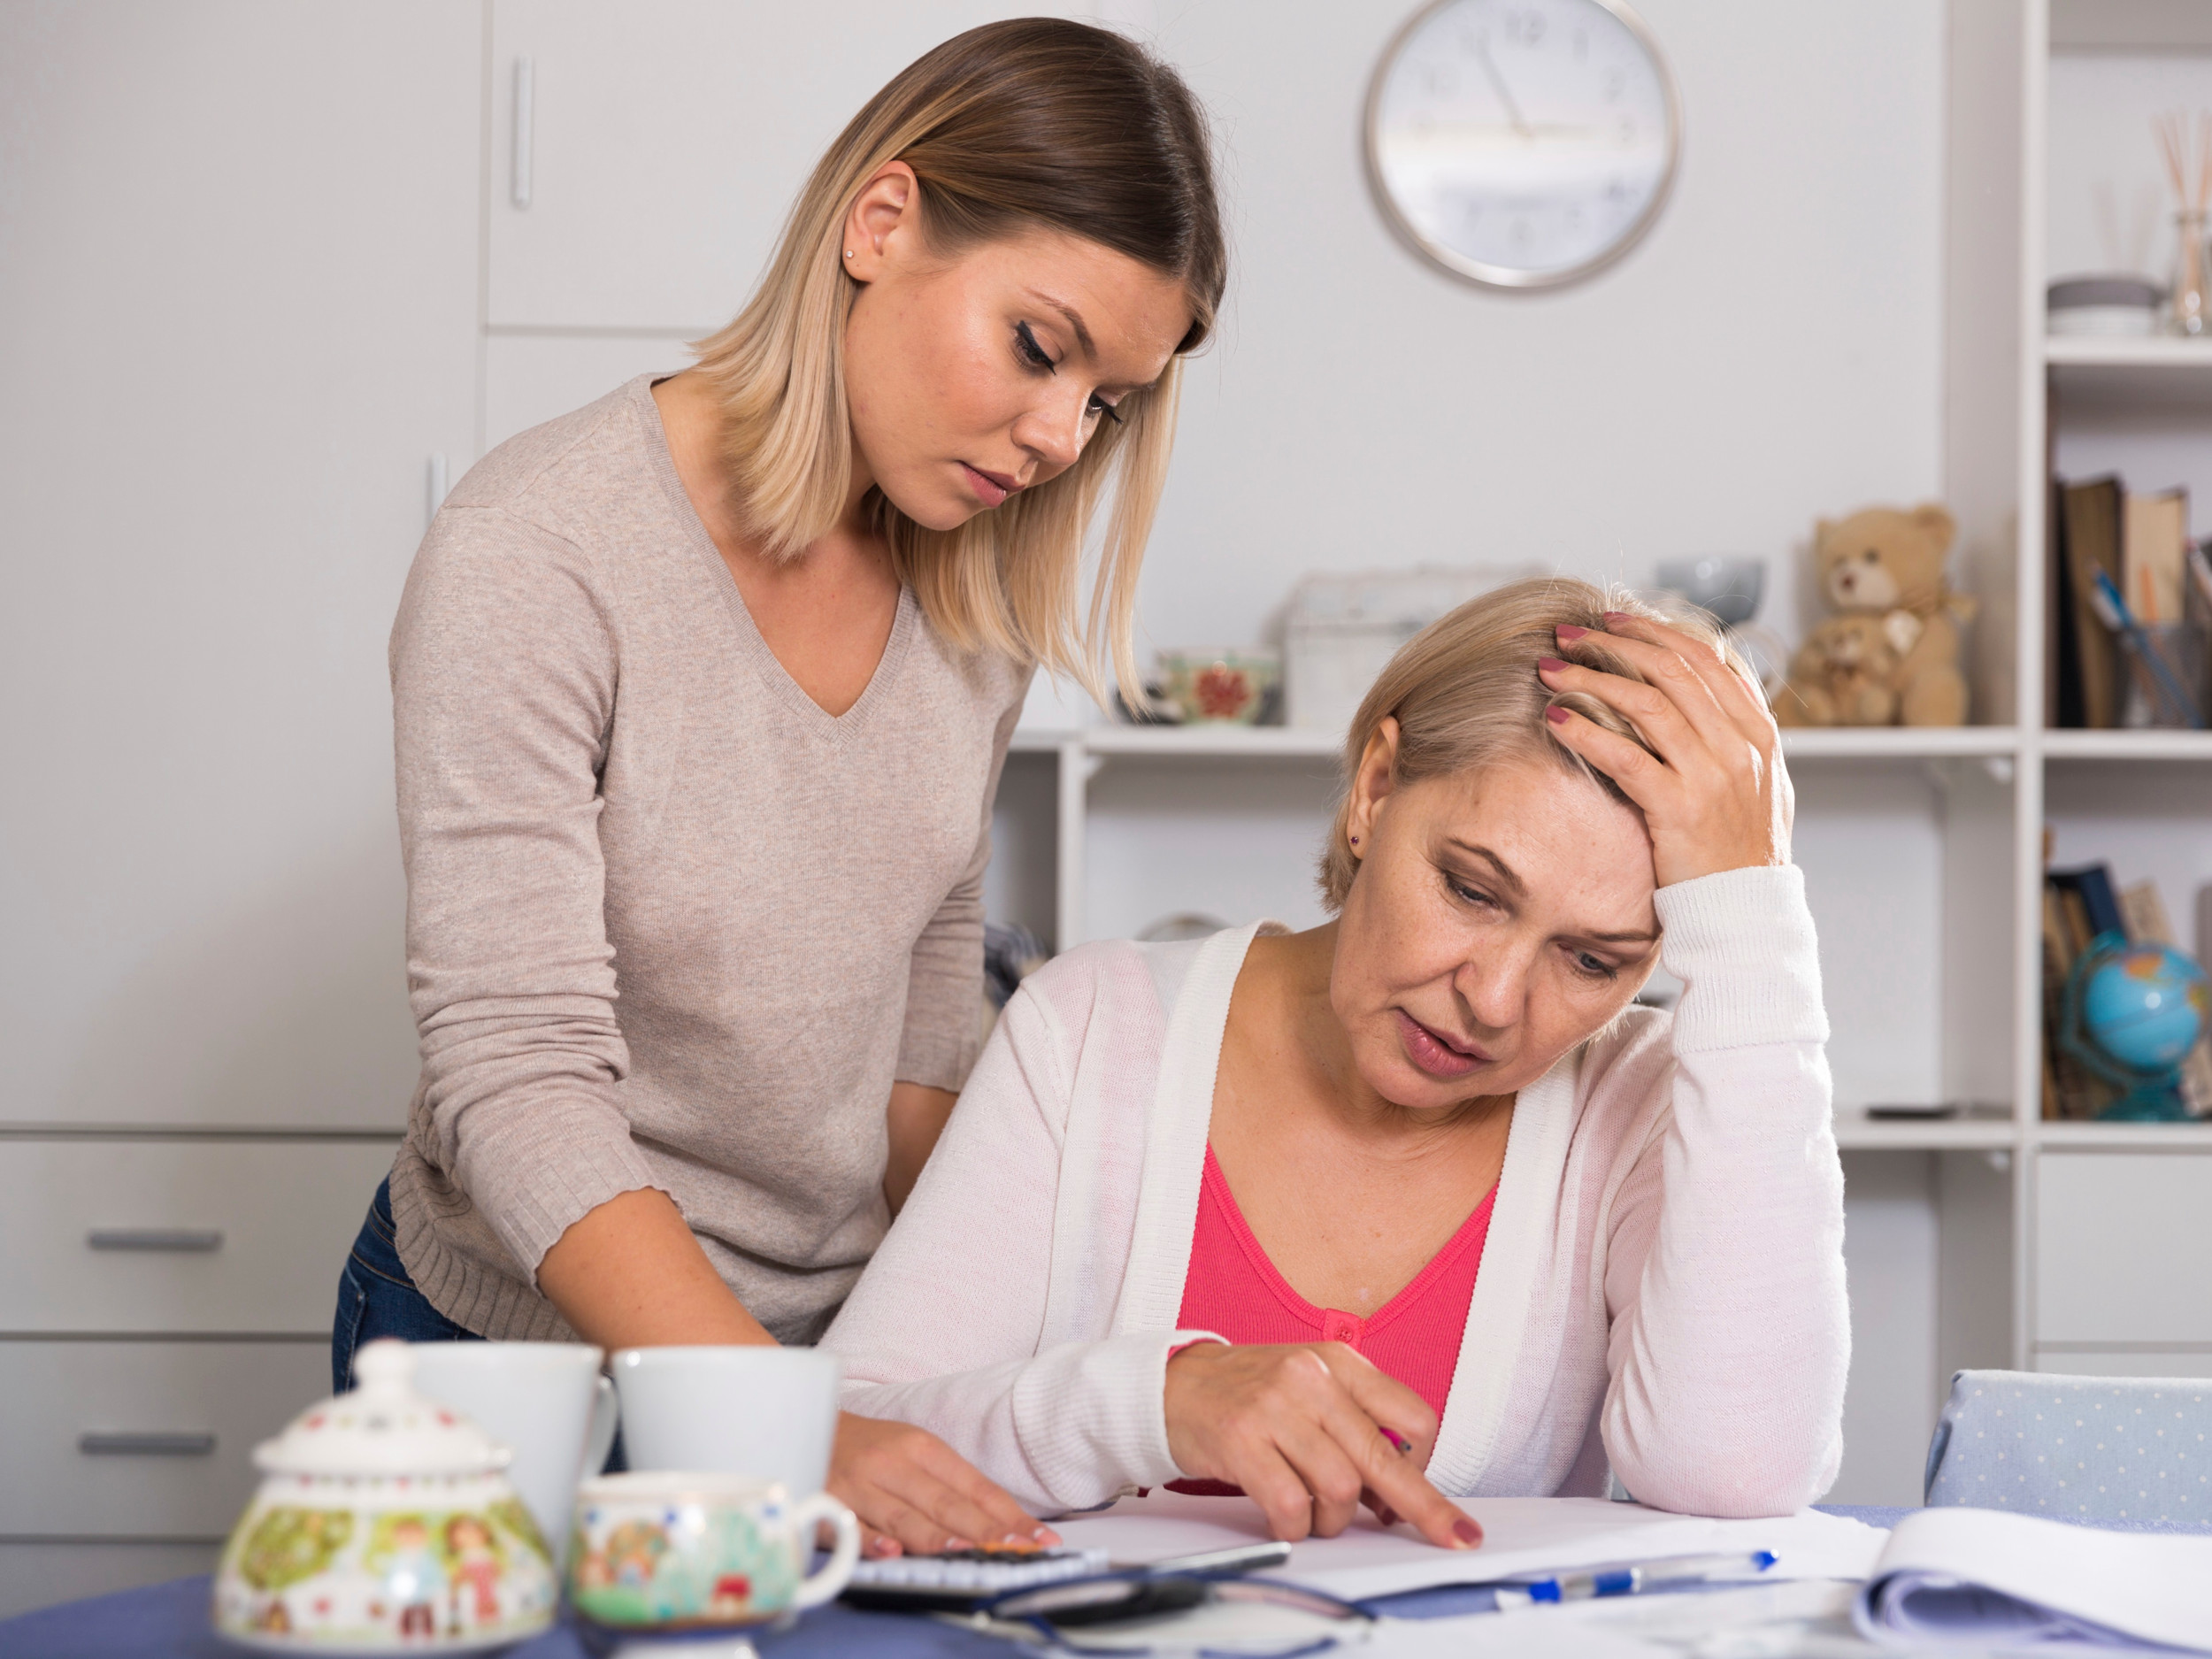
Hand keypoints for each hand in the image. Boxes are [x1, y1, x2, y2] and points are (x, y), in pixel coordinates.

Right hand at [829, 1410, 1059, 1558]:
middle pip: (945, 1503)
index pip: (974, 1486)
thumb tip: (1000, 1522)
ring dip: (936, 1537)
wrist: (806, 1425)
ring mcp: (859, 1484)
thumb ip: (952, 1486)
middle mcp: (894, 1464)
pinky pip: (852, 1526)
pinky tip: (892, 1552)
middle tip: (1016, 1551)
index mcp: (923, 1448)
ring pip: (904, 1516)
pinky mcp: (827, 1502)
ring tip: (967, 1553)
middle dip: (983, 1530)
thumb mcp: (915, 1451)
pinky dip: (872, 1541)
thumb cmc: (872, 1447)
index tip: (1038, 1539)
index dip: (1008, 1514)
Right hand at [1163, 1342, 1481, 1550]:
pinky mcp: (1241, 1439)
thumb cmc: (1250, 1393)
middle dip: (1421, 1507)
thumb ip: (1355, 1423)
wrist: (1173, 1386)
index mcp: (1339, 1363)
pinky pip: (1289, 1503)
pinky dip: (1295, 1526)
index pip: (1411, 1417)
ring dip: (1333, 1521)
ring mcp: (1275, 1407)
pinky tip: (1286, 1520)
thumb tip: (1396, 1490)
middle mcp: (1312, 1378)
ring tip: (1314, 1517)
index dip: (1421, 1464)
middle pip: (1384, 1458)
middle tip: (1450, 1534)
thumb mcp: (1312, 1388)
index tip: (1409, 1492)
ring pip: (1340, 1487)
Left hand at [1538, 612, 1793, 887]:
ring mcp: (1712, 775)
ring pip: (1646, 704)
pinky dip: (1587, 731)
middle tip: (1568, 633)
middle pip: (1671, 670)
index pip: (1705, 658)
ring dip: (1590, 679)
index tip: (1612, 619)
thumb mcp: (1755, 784)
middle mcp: (1739, 745)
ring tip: (1549, 669)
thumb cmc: (1739, 852)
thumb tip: (1699, 694)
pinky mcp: (1680, 808)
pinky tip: (1555, 719)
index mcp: (1757, 732)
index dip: (1654, 631)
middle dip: (1613, 644)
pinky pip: (1625, 756)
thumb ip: (1731, 736)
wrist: (1746, 911)